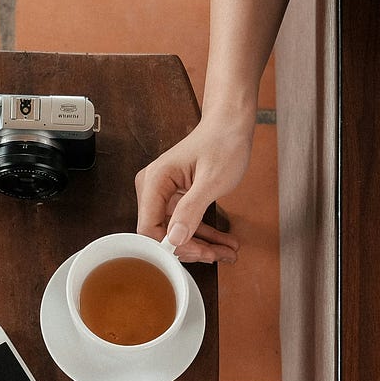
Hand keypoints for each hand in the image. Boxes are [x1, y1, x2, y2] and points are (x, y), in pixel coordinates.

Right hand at [134, 114, 252, 263]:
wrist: (230, 124)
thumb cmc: (222, 143)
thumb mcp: (212, 180)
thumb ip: (191, 210)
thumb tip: (174, 239)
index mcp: (155, 182)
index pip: (149, 228)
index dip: (172, 246)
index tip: (198, 253)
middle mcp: (153, 189)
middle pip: (162, 233)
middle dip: (191, 248)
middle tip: (218, 255)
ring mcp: (163, 194)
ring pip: (176, 231)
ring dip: (202, 244)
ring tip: (227, 252)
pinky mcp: (175, 197)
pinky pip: (186, 222)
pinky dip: (205, 234)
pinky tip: (223, 243)